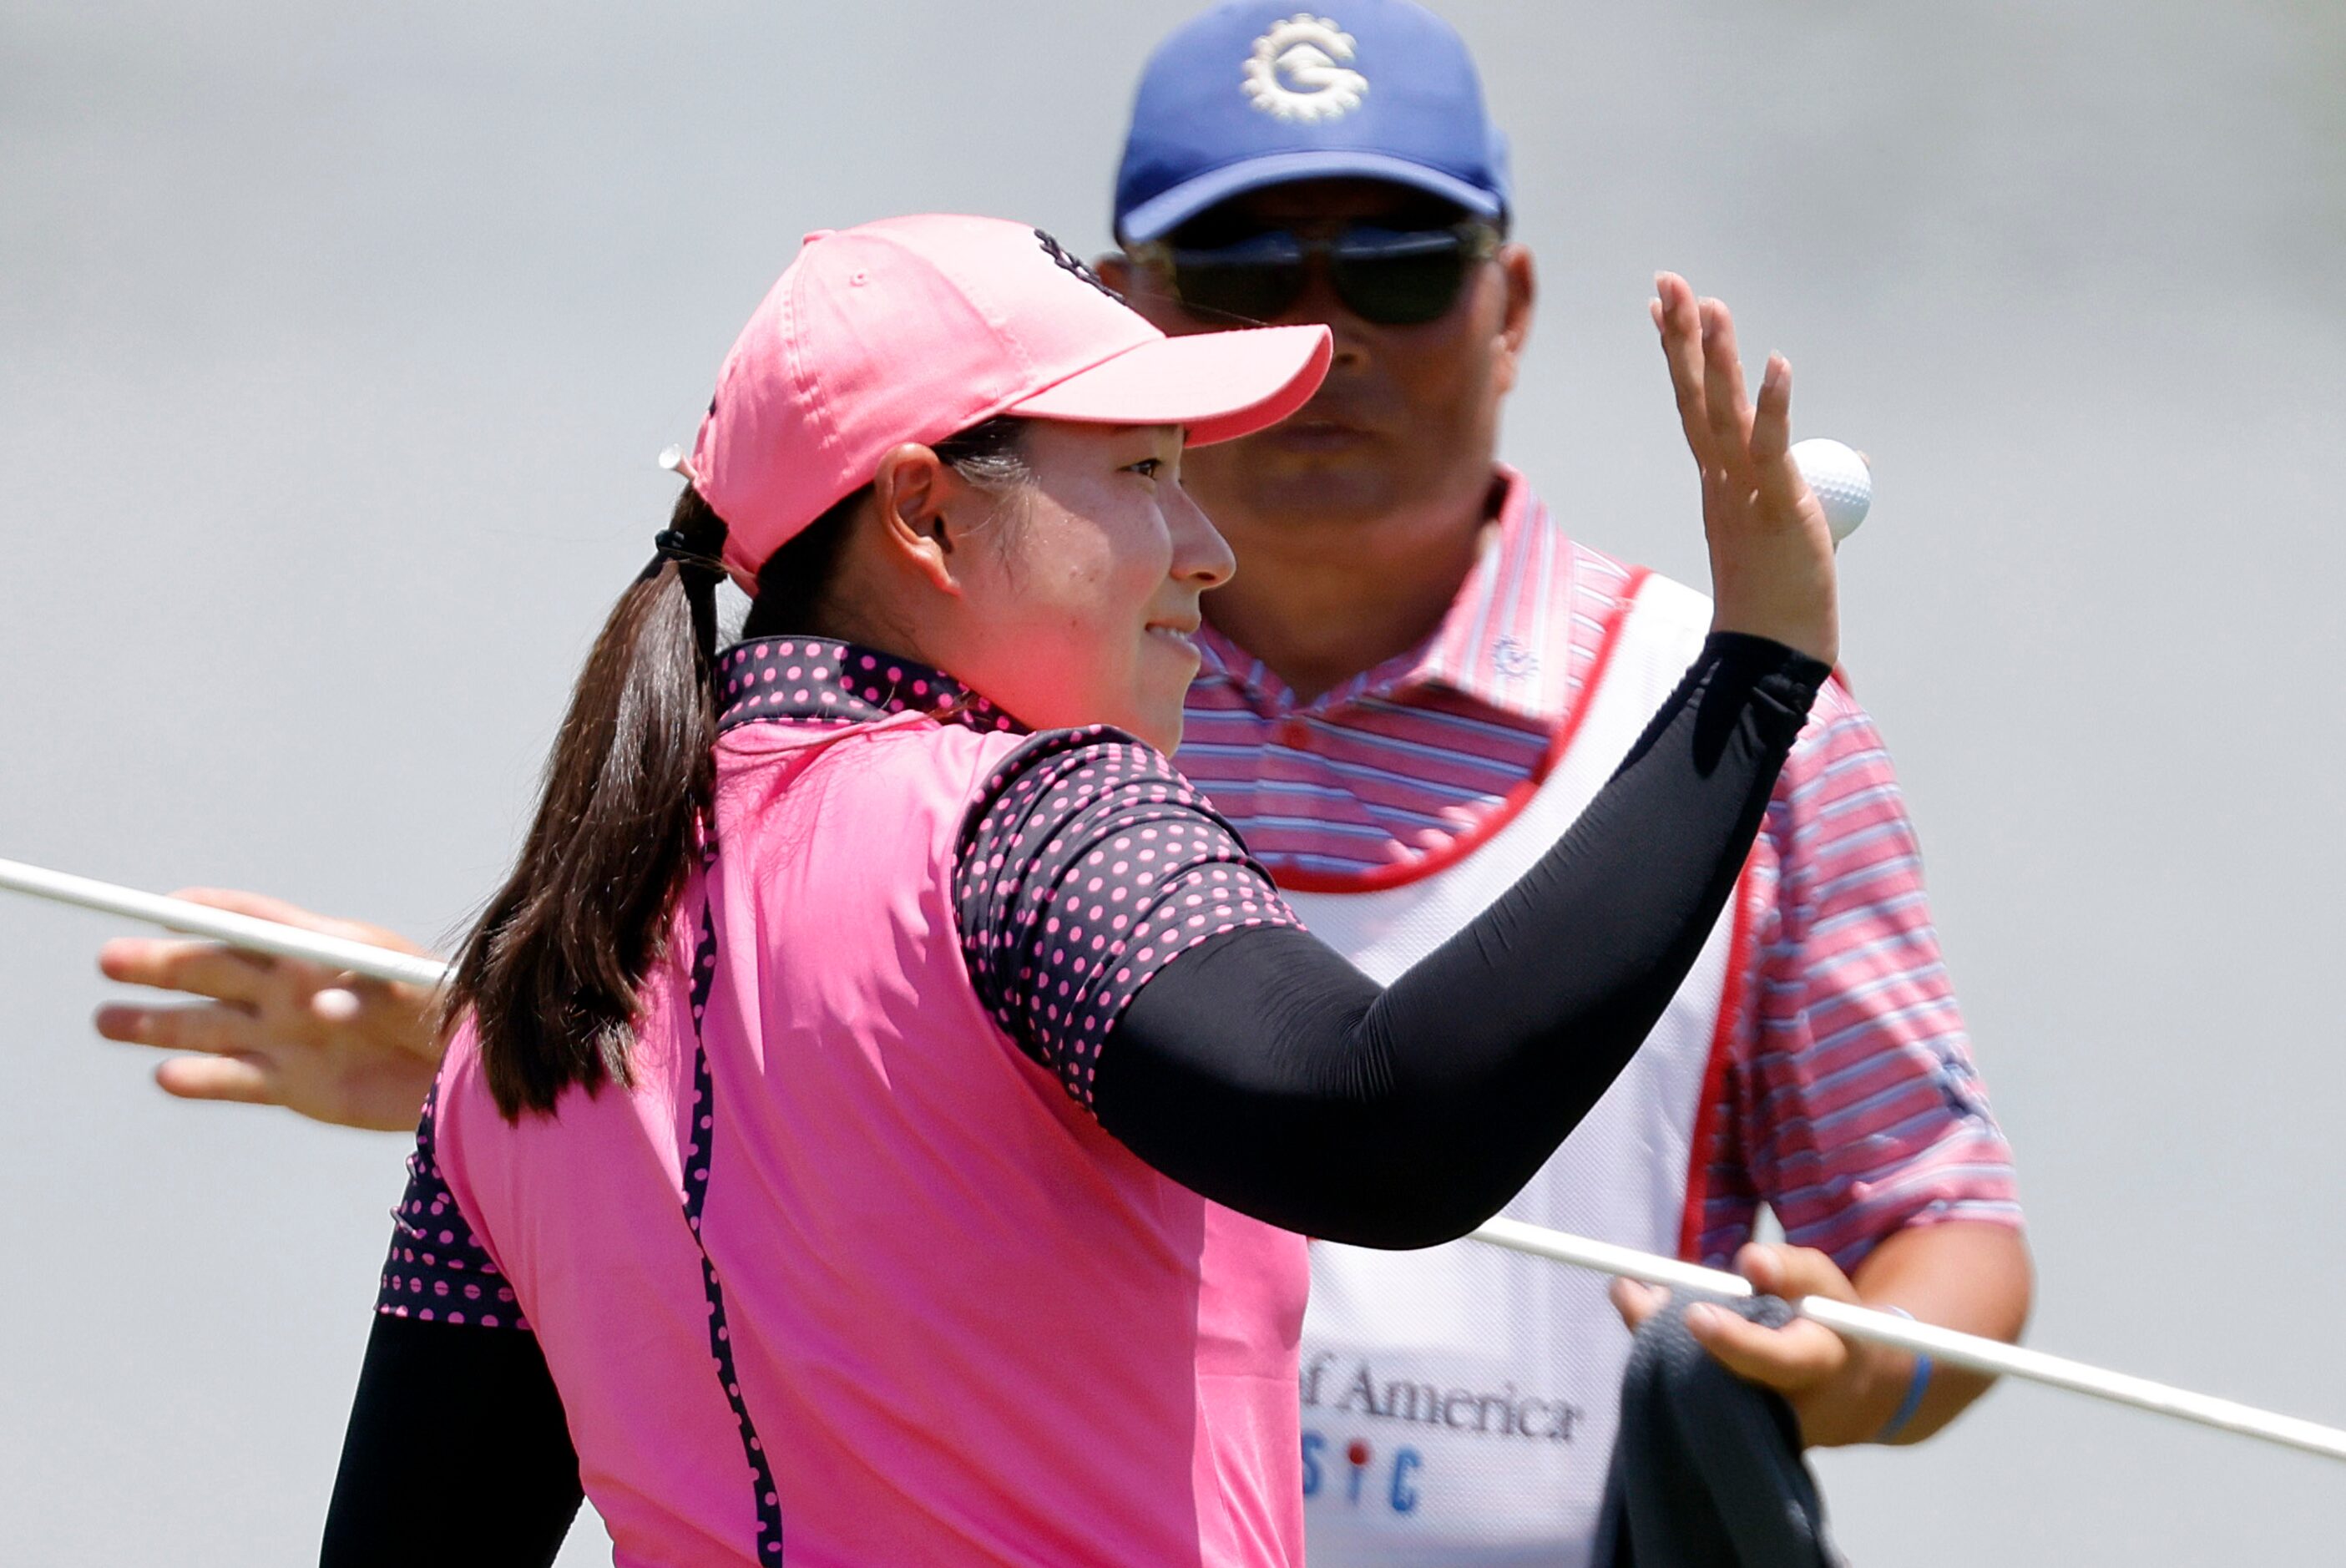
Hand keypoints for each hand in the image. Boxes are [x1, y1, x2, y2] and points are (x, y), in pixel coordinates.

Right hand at [93, 889, 443, 1130]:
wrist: (464, 1075)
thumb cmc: (447, 1014)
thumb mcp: (419, 991)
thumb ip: (369, 992)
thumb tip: (319, 1003)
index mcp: (320, 950)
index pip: (254, 923)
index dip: (210, 912)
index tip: (163, 908)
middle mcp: (291, 990)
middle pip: (213, 971)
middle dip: (162, 964)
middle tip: (109, 959)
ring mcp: (285, 1038)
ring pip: (206, 1027)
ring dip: (157, 1024)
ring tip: (106, 1021)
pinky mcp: (291, 1085)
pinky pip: (234, 1079)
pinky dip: (201, 1079)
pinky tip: (167, 1075)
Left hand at [1609, 1242, 1911, 1447]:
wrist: (1848, 1395)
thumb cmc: (1830, 1324)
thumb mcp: (1824, 1286)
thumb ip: (1790, 1268)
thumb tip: (1750, 1261)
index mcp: (1818, 1367)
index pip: (1778, 1359)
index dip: (1735, 1341)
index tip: (1695, 1315)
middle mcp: (1783, 1411)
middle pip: (1715, 1382)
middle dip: (1665, 1337)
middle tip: (1626, 1289)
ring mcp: (1751, 1432)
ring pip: (1687, 1389)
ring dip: (1653, 1340)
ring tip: (1630, 1293)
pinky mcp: (1726, 1437)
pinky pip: (1681, 1397)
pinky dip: (1659, 1357)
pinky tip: (1648, 1322)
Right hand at [1651, 273, 1838, 665]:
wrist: (1769, 655)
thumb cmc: (1781, 605)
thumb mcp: (1805, 531)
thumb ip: (1820, 486)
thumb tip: (1853, 458)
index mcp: (1719, 484)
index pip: (1695, 405)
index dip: (1679, 355)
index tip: (1660, 310)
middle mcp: (1720, 480)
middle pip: (1695, 395)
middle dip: (1679, 336)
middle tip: (1666, 282)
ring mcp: (1742, 490)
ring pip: (1721, 410)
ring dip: (1712, 355)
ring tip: (1705, 303)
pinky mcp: (1776, 503)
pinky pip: (1771, 445)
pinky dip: (1775, 403)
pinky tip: (1777, 363)